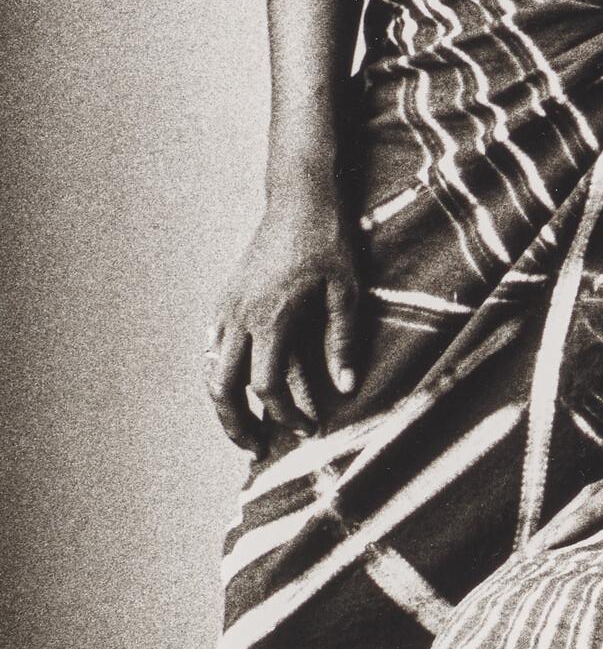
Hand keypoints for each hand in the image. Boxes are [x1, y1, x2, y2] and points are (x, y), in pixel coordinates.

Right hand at [208, 197, 367, 449]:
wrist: (298, 200)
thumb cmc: (328, 242)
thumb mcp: (346, 291)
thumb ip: (342, 340)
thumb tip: (345, 387)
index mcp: (270, 318)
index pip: (267, 384)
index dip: (286, 413)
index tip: (308, 428)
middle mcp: (239, 317)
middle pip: (222, 386)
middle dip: (236, 423)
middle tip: (257, 449)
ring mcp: (226, 307)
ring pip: (210, 369)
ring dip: (225, 403)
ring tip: (246, 427)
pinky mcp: (225, 299)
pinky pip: (212, 348)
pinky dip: (221, 375)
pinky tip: (238, 388)